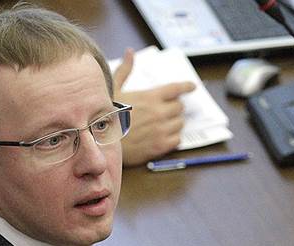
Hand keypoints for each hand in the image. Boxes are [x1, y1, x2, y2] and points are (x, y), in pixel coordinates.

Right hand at [112, 48, 195, 165]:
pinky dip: (173, 137)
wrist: (101, 143)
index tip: (192, 87)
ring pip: (180, 123)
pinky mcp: (160, 146)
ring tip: (162, 124)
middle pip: (180, 107)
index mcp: (150, 97)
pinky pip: (177, 140)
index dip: (187, 86)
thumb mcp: (113, 89)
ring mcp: (161, 130)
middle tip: (167, 110)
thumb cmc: (105, 115)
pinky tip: (163, 136)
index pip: (176, 88)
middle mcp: (159, 112)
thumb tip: (130, 52)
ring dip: (174, 122)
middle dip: (175, 107)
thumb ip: (125, 70)